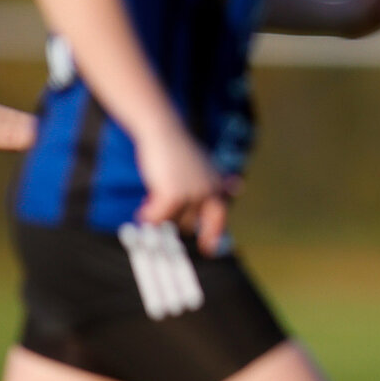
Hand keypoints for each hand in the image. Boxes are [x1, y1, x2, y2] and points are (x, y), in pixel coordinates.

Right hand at [134, 124, 230, 256]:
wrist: (161, 130)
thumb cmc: (175, 147)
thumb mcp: (199, 164)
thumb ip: (212, 180)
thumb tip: (238, 187)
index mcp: (215, 184)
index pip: (219, 216)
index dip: (213, 234)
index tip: (208, 250)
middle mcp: (207, 191)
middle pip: (189, 222)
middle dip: (173, 218)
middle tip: (158, 209)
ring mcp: (192, 194)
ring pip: (172, 220)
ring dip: (158, 216)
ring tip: (148, 205)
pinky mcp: (173, 195)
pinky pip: (157, 218)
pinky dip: (148, 216)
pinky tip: (141, 211)